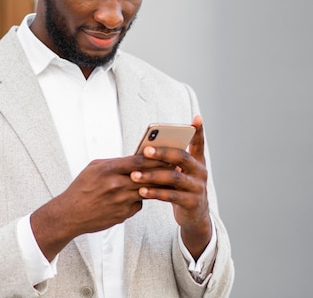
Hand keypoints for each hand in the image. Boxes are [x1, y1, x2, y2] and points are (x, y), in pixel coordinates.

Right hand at [30, 153, 170, 260]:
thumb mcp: (94, 168)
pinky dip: (139, 199)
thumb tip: (135, 159)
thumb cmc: (81, 187)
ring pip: (147, 191)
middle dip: (163, 171)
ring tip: (166, 181)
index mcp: (109, 169)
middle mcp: (117, 185)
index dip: (156, 157)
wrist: (71, 214)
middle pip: (148, 176)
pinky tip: (135, 197)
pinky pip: (139, 204)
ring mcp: (121, 201)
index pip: (139, 160)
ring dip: (156, 186)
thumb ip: (115, 163)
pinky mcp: (124, 214)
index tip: (167, 153)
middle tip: (175, 166)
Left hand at [130, 115, 211, 258]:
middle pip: (181, 157)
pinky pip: (171, 195)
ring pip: (174, 177)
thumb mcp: (177, 173)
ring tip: (134, 175)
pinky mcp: (192, 202)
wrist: (193, 216)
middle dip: (162, 152)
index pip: (198, 143)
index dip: (198, 131)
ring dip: (152, 175)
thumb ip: (167, 162)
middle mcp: (200, 172)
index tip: (196, 118)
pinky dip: (155, 192)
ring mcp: (198, 187)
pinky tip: (141, 191)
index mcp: (197, 161)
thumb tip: (144, 150)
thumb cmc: (179, 188)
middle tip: (145, 150)